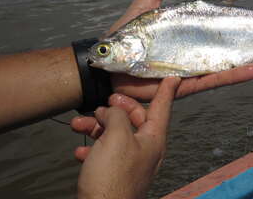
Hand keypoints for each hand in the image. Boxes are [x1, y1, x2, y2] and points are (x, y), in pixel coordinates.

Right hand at [75, 76, 180, 198]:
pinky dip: (93, 149)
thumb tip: (111, 111)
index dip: (166, 90)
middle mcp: (145, 149)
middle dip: (115, 110)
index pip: (162, 107)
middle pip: (134, 119)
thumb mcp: (117, 136)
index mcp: (153, 138)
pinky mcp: (115, 174)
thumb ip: (117, 116)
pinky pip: (106, 154)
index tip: (174, 77)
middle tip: (102, 104)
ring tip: (78, 125)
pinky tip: (80, 152)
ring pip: (115, 135)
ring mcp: (130, 163)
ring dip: (96, 128)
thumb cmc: (112, 174)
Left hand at [100, 0, 252, 101]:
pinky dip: (233, 76)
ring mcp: (195, 68)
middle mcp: (200, 50)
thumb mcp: (145, 8)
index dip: (252, 22)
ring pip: (233, 65)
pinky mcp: (187, 84)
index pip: (229, 25)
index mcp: (193, 31)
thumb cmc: (127, 38)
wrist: (110, 67)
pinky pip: (213, 80)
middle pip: (238, 47)